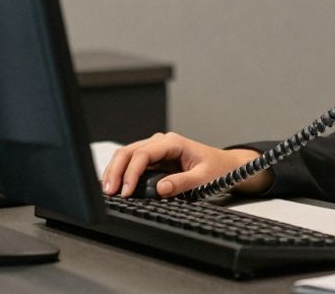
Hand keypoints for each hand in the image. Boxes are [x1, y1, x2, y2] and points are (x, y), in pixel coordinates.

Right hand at [100, 132, 272, 198]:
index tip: (126, 191)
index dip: (132, 172)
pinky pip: (132, 162)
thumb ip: (182, 183)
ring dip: (115, 171)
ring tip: (108, 190)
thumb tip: (160, 189)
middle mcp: (161, 143)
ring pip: (127, 155)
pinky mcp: (154, 159)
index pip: (144, 154)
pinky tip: (114, 183)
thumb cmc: (218, 169)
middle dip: (116, 170)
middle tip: (109, 191)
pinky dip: (121, 172)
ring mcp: (156, 150)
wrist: (227, 166)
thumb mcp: (204, 178)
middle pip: (129, 151)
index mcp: (173, 143)